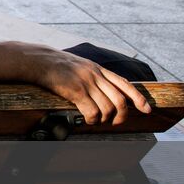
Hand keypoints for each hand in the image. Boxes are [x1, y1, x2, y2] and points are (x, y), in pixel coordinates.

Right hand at [23, 46, 151, 125]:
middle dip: (122, 115)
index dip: (138, 98)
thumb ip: (93, 75)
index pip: (125, 84)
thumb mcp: (79, 66)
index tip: (146, 109)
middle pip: (120, 100)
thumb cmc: (55, 65)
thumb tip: (104, 91)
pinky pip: (92, 111)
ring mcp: (86, 83)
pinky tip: (87, 119)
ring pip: (107, 108)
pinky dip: (93, 119)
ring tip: (96, 120)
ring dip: (104, 119)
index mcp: (98, 69)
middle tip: (115, 122)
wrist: (37, 60)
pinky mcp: (76, 91)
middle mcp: (95, 75)